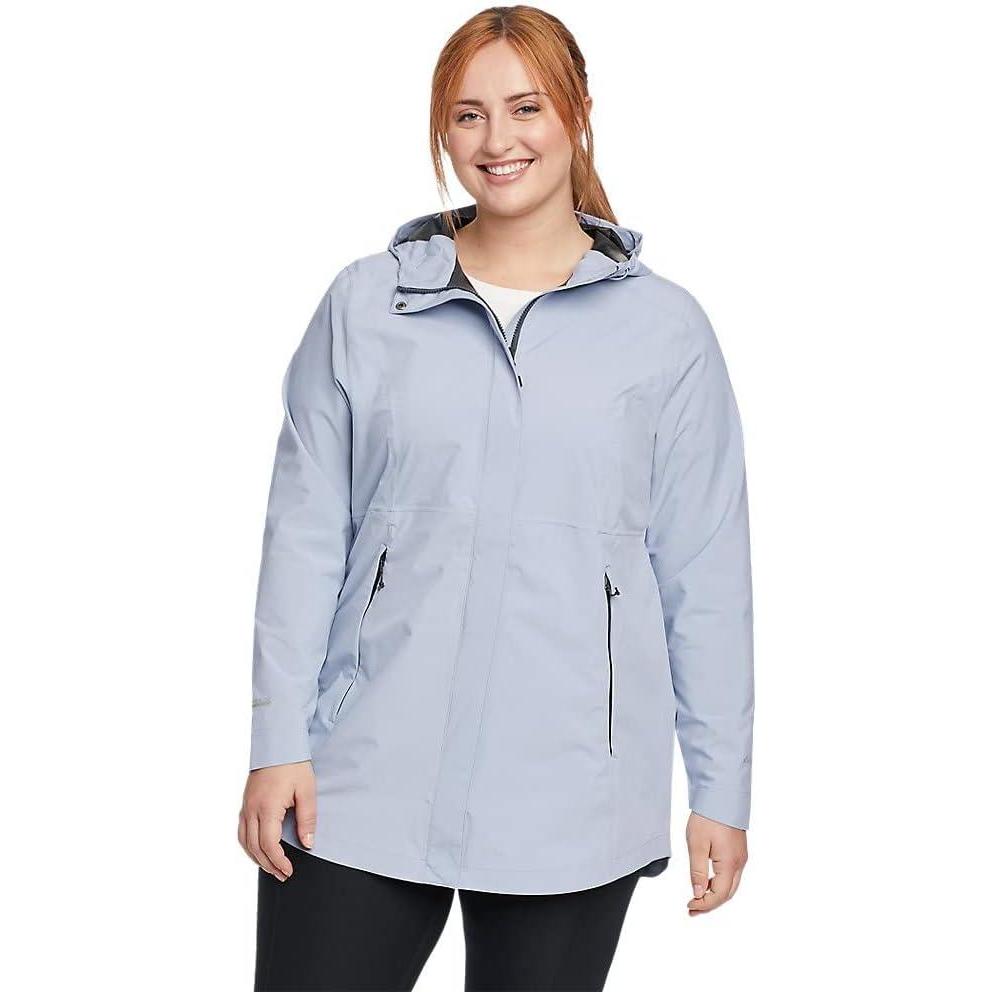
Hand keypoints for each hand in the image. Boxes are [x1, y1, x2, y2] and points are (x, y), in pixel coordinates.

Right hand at [238, 760, 316, 880]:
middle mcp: (252, 809)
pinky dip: (248, 845)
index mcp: (267, 807)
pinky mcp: (245, 802)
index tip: (288, 870)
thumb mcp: (307, 791)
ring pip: (245, 841)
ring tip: (272, 867)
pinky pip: (242, 831)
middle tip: (283, 875)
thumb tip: (308, 843)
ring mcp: (246, 806)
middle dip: (269, 865)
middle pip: (255, 847)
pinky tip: (259, 850)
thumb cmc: (293, 765)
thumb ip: (307, 819)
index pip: (269, 844)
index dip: (278, 861)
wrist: (278, 744)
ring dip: (257, 858)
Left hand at [684, 811, 747, 914]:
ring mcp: (741, 857)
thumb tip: (697, 893)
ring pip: (730, 885)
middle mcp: (739, 863)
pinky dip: (719, 883)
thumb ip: (697, 871)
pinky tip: (707, 883)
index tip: (690, 906)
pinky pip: (731, 875)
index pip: (719, 895)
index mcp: (730, 863)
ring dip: (715, 895)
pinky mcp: (738, 851)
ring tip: (697, 898)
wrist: (721, 795)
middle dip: (710, 904)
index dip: (704, 904)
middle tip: (692, 909)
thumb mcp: (696, 845)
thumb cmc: (708, 817)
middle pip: (727, 894)